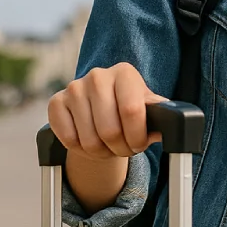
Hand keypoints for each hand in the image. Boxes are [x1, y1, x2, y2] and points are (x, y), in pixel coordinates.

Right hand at [47, 62, 166, 159]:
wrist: (102, 107)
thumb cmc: (129, 108)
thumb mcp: (149, 107)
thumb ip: (160, 115)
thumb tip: (170, 126)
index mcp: (125, 73)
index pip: (132, 111)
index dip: (137, 137)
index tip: (140, 144)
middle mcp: (98, 75)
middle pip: (109, 130)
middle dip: (121, 149)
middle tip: (125, 149)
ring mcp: (74, 88)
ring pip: (89, 140)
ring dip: (102, 153)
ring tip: (109, 147)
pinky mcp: (56, 102)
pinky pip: (69, 139)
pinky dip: (80, 150)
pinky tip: (89, 142)